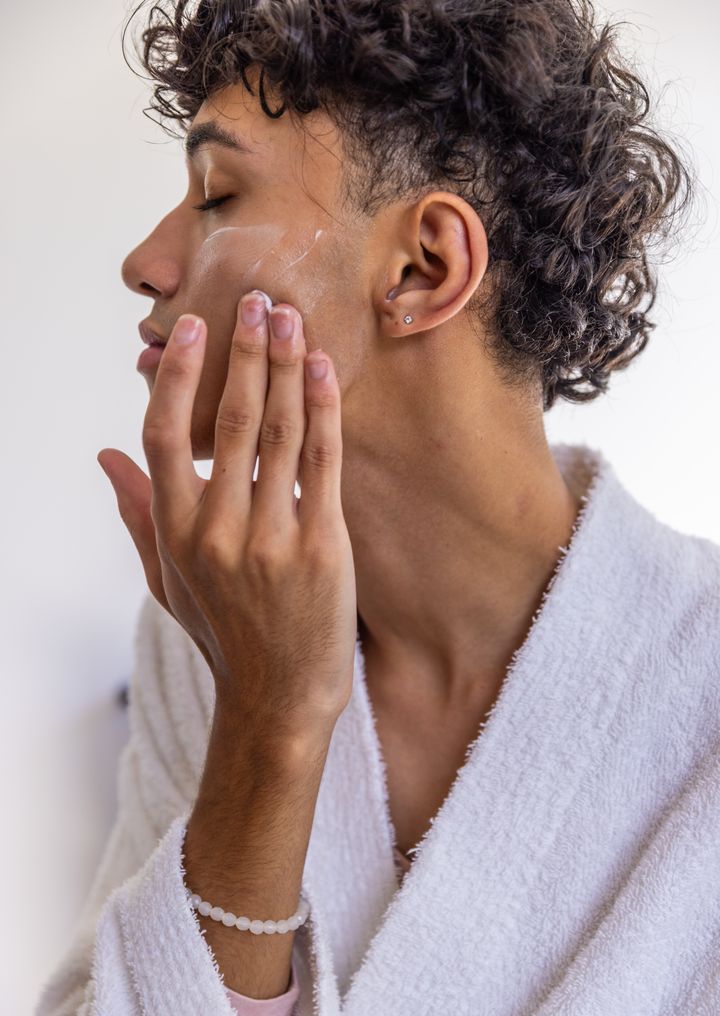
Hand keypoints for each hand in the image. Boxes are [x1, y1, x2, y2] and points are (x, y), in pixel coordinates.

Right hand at [97, 293, 357, 748]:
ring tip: (293, 321)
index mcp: (175, 533)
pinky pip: (321, 463)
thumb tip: (104, 456)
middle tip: (258, 302)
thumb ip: (137, 514)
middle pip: (227, 421)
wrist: (279, 696)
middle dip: (245, 353)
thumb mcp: (166, 580)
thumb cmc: (222, 632)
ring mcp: (270, 538)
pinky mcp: (320, 547)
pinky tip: (326, 371)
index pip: (163, 438)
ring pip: (276, 433)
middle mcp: (217, 531)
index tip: (193, 332)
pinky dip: (323, 412)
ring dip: (286, 368)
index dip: (179, 379)